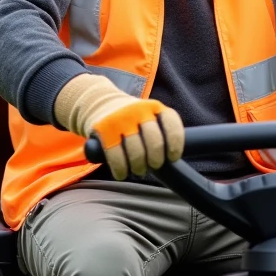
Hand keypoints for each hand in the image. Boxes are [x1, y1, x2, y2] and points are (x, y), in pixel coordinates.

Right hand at [54, 73, 183, 179]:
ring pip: (136, 152)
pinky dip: (121, 169)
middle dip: (156, 159)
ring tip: (138, 170)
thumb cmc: (131, 118)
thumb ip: (160, 130)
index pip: (171, 124)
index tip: (172, 157)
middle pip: (154, 141)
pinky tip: (122, 173)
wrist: (99, 102)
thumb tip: (170, 159)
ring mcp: (121, 119)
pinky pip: (116, 156)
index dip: (176, 144)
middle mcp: (139, 110)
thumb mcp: (148, 115)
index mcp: (155, 107)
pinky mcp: (104, 129)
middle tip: (154, 165)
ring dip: (139, 166)